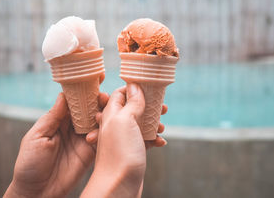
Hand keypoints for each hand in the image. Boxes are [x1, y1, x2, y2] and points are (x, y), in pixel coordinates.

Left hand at [4, 88, 108, 196]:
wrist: (36, 192)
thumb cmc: (29, 164)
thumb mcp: (37, 137)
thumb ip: (52, 117)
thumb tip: (64, 95)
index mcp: (57, 120)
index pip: (73, 100)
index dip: (82, 90)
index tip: (93, 79)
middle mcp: (71, 127)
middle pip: (88, 108)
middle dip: (96, 99)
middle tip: (102, 95)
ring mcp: (81, 139)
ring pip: (96, 121)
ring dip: (102, 114)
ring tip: (102, 113)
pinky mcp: (89, 153)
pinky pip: (100, 138)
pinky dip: (102, 133)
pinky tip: (94, 135)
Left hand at [82, 83, 166, 197]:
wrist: (118, 187)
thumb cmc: (118, 154)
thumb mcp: (124, 121)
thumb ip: (130, 103)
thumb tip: (134, 86)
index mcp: (109, 114)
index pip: (119, 94)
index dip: (134, 89)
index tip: (149, 87)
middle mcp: (114, 125)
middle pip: (132, 108)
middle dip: (148, 106)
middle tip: (163, 107)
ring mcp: (122, 139)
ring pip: (140, 124)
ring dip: (153, 123)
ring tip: (162, 126)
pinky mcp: (130, 152)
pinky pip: (143, 140)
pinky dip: (153, 140)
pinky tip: (160, 143)